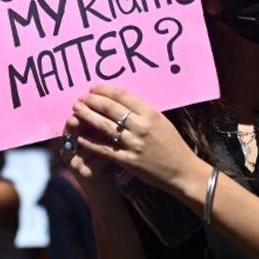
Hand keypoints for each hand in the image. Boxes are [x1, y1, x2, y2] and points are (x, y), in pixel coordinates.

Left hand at [69, 84, 205, 196]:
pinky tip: (80, 137)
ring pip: (104, 126)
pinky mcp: (128, 160)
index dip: (104, 90)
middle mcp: (141, 127)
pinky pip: (105, 148)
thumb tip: (120, 101)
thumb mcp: (161, 122)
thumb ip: (142, 112)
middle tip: (80, 98)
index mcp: (151, 114)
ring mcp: (134, 144)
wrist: (182, 171)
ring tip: (76, 111)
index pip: (122, 96)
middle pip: (110, 108)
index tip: (93, 88)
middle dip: (91, 101)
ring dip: (87, 117)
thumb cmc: (173, 144)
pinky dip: (90, 142)